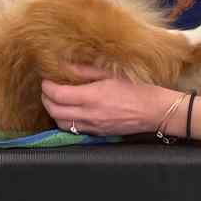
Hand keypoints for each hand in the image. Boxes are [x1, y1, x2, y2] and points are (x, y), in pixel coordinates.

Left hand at [40, 65, 175, 136]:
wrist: (154, 110)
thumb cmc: (136, 89)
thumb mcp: (110, 74)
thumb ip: (85, 71)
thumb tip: (65, 66)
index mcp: (92, 97)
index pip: (58, 95)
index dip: (47, 87)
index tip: (46, 80)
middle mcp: (90, 115)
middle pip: (55, 111)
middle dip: (46, 99)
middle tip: (47, 90)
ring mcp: (94, 127)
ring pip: (62, 124)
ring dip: (54, 112)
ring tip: (56, 101)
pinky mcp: (98, 134)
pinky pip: (75, 130)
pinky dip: (67, 121)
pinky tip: (70, 112)